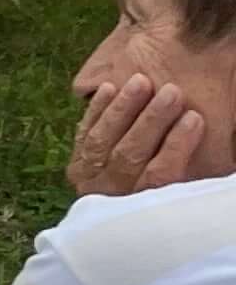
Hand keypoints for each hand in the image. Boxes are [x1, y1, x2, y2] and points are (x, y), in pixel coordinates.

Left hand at [70, 72, 221, 200]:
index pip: (160, 175)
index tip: (194, 118)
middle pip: (130, 155)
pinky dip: (96, 110)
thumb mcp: (186, 181)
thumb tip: (206, 137)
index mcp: (146, 202)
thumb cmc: (168, 184)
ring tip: (141, 82)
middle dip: (151, 121)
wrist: (129, 196)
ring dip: (122, 109)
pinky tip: (109, 88)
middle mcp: (115, 194)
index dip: (177, 145)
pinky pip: (84, 135)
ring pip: (103, 141)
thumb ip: (193, 166)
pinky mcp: (77, 164)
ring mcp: (91, 180)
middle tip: (171, 92)